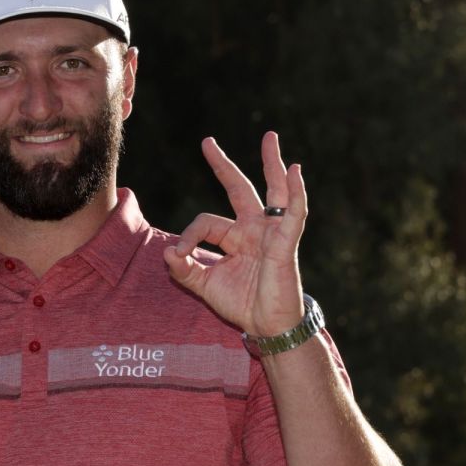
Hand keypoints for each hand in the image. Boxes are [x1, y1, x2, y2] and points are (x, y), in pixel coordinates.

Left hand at [164, 131, 306, 337]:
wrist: (267, 326)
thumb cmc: (242, 304)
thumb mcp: (204, 286)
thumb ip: (183, 269)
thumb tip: (168, 251)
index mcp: (234, 237)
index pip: (206, 221)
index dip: (189, 235)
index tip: (179, 255)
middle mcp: (253, 229)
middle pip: (239, 189)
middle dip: (223, 165)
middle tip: (207, 142)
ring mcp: (272, 233)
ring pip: (273, 191)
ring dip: (272, 164)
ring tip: (270, 138)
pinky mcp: (286, 243)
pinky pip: (294, 213)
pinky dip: (296, 192)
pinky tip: (295, 171)